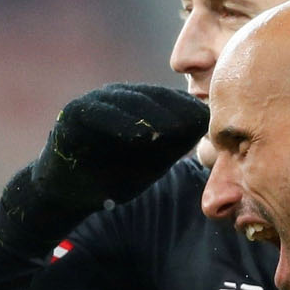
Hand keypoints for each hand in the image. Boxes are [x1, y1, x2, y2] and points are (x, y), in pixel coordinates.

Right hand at [33, 83, 208, 211]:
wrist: (73, 193)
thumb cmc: (118, 175)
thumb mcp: (156, 160)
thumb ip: (179, 142)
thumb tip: (209, 125)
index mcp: (142, 104)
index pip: (173, 100)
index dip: (194, 111)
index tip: (216, 126)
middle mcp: (120, 97)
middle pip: (155, 96)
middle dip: (180, 109)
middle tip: (203, 123)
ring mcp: (96, 102)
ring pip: (130, 100)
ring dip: (154, 114)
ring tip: (176, 129)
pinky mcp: (74, 113)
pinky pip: (99, 112)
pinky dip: (120, 122)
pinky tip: (141, 135)